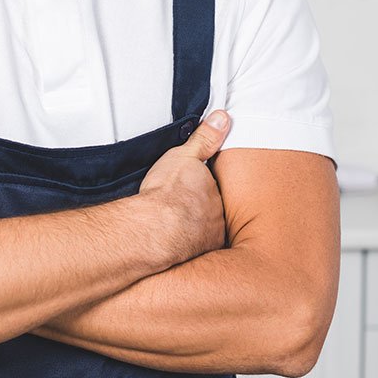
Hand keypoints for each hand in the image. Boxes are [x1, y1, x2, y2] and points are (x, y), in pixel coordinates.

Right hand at [138, 110, 230, 265]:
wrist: (154, 229)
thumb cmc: (166, 195)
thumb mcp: (185, 156)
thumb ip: (205, 139)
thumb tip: (223, 119)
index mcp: (214, 194)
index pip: (212, 190)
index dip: (199, 189)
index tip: (187, 190)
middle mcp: (216, 219)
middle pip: (210, 212)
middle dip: (198, 212)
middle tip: (178, 209)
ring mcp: (207, 240)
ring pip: (201, 233)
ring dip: (190, 231)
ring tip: (171, 228)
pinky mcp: (193, 258)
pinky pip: (189, 251)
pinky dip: (181, 247)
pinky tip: (168, 245)